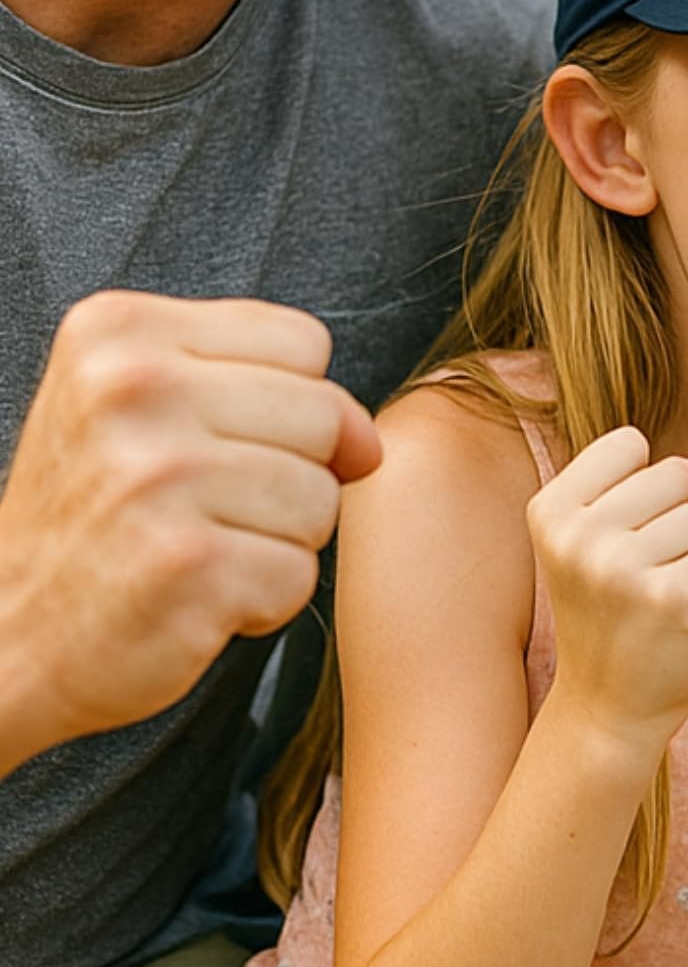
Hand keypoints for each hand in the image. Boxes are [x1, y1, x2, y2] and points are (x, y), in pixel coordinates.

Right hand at [0, 292, 378, 767]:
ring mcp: (159, 479)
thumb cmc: (96, 512)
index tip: (207, 439)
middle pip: (324, 416)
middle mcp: (133, 390)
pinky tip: (191, 598)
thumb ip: (273, 388)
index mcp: (119, 329)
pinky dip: (261, 600)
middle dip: (288, 472)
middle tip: (198, 506)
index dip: (283, 401)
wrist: (1, 638)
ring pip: (322, 497)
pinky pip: (300, 573)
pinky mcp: (188, 567)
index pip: (305, 342)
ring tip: (195, 549)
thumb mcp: (153, 407)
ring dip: (276, 540)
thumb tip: (371, 444)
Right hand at [528, 428, 687, 764]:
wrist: (604, 710)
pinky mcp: (668, 598)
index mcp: (550, 512)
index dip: (640, 483)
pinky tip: (676, 617)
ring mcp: (621, 568)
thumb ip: (645, 485)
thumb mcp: (599, 538)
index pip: (628, 443)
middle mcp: (577, 537)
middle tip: (639, 573)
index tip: (616, 533)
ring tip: (655, 596)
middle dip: (673, 519)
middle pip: (673, 475)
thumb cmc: (607, 612)